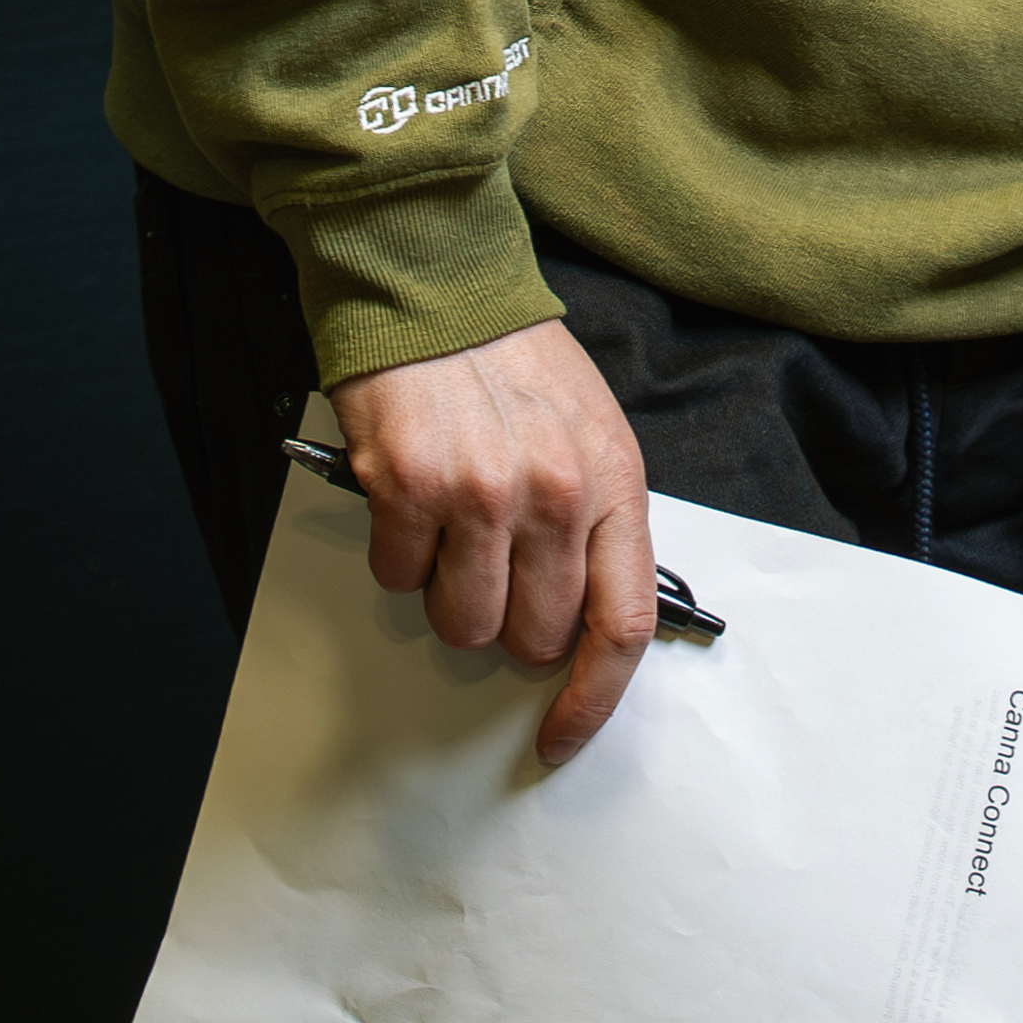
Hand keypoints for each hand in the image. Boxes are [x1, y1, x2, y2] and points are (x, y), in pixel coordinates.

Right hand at [333, 317, 663, 763]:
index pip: (622, 626)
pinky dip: (400, 557)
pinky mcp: (409, 489)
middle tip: (494, 574)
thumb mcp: (594, 434)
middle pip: (535, 638)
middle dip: (510, 627)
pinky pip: (400, 579)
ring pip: (463, 624)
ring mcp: (480, 496)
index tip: (562, 734)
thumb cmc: (515, 363)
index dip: (593, 699)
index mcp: (614, 484)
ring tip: (452, 531)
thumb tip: (586, 620)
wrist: (437, 288)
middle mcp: (555, 496)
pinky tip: (411, 500)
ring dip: (451, 597)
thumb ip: (600, 525)